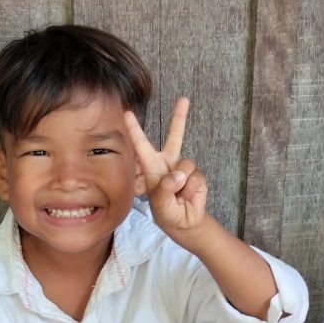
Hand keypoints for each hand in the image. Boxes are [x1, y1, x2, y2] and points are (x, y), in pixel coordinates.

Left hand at [124, 97, 209, 236]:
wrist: (184, 223)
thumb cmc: (166, 211)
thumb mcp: (160, 204)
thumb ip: (166, 189)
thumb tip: (179, 174)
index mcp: (152, 167)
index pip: (141, 146)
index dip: (135, 129)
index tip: (126, 113)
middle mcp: (168, 163)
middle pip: (175, 136)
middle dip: (179, 117)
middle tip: (184, 99)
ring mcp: (184, 168)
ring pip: (185, 166)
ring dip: (181, 185)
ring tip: (178, 197)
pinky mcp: (197, 176)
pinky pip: (195, 178)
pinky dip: (191, 191)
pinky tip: (187, 198)